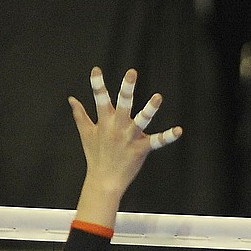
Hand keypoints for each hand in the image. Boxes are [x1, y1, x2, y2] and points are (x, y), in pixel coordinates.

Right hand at [68, 67, 180, 229]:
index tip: (96, 69)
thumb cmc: (95, 156)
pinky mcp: (141, 149)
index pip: (99, 99)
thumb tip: (71, 98)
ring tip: (158, 97)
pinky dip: (168, 137)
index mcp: (104, 122)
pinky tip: (179, 130)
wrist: (104, 181)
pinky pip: (157, 142)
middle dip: (126, 89)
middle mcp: (117, 128)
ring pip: (141, 121)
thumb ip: (80, 114)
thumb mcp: (86, 133)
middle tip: (132, 73)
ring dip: (149, 109)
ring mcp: (130, 138)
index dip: (97, 84)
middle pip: (122, 105)